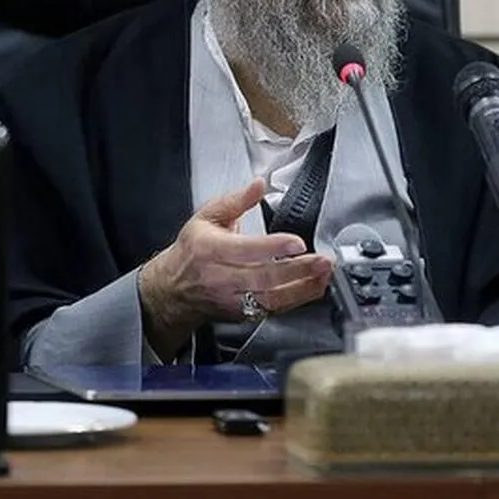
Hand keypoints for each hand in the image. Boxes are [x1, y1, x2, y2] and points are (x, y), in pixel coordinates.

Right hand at [137, 178, 332, 359]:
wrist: (173, 289)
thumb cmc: (192, 251)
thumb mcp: (207, 217)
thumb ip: (236, 200)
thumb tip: (258, 184)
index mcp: (210, 250)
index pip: (245, 250)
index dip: (273, 247)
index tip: (297, 243)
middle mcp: (221, 278)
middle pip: (263, 278)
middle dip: (297, 270)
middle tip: (323, 261)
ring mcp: (232, 300)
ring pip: (271, 299)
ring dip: (303, 288)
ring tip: (324, 274)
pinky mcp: (243, 314)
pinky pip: (273, 310)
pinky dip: (297, 299)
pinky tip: (314, 286)